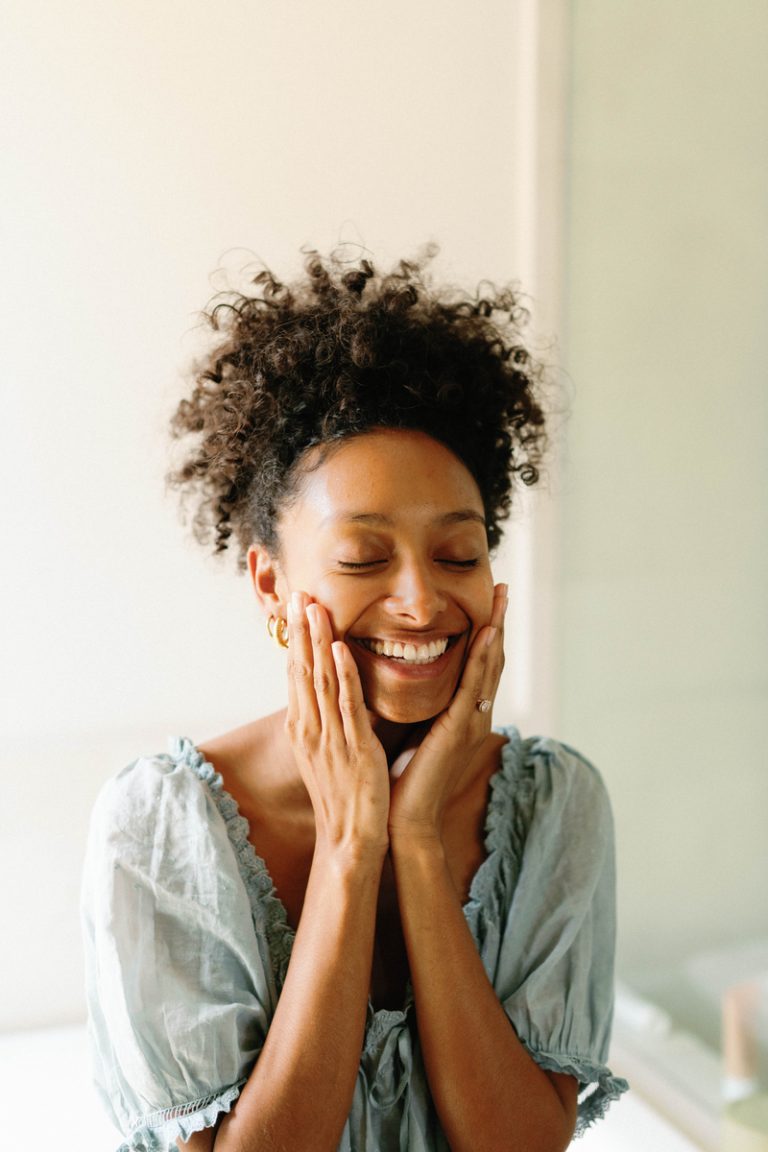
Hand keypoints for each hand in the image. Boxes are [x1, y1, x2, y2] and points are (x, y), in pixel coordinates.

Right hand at [285, 592, 389, 857]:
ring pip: (319, 680)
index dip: (295, 639)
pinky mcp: (353, 747)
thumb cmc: (344, 798)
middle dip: (300, 630)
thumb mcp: (329, 753)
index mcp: (304, 729)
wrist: (349, 840)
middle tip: (298, 592)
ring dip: (317, 641)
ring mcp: (329, 737)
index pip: (296, 675)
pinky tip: (340, 649)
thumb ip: (328, 722)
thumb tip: (334, 695)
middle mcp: (310, 729)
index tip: (295, 607)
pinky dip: (342, 674)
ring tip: (315, 607)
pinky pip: (346, 704)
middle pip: (301, 670)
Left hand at [387, 583, 507, 842]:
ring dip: (496, 630)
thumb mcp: (412, 729)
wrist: (403, 817)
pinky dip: (482, 659)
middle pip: (491, 659)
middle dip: (497, 622)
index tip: (488, 600)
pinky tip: (487, 635)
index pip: (478, 664)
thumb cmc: (402, 777)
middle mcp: (473, 715)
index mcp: (462, 714)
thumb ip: (417, 704)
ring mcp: (471, 722)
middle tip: (503, 588)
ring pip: (488, 667)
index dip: (485, 631)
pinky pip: (474, 686)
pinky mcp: (460, 730)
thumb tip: (401, 673)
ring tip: (501, 600)